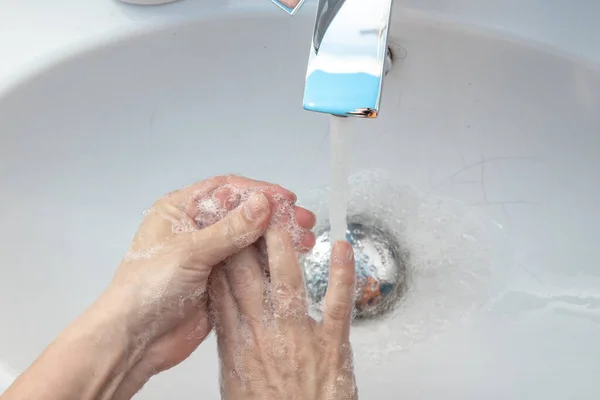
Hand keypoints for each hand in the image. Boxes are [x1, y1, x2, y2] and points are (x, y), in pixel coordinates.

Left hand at [104, 175, 315, 396]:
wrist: (135, 340)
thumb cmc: (147, 289)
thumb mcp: (190, 252)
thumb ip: (230, 229)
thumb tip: (264, 204)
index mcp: (180, 211)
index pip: (226, 190)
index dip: (258, 192)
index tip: (287, 198)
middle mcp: (196, 230)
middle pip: (243, 214)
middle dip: (274, 217)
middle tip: (304, 222)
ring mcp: (209, 257)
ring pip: (250, 240)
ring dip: (277, 239)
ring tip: (306, 241)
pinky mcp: (220, 282)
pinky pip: (250, 267)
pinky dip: (270, 262)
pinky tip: (291, 261)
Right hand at [211, 225, 357, 399]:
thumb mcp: (234, 380)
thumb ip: (231, 344)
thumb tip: (226, 315)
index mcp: (238, 344)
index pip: (222, 289)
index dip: (220, 255)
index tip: (220, 231)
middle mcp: (264, 334)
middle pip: (248, 276)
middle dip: (246, 238)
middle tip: (247, 209)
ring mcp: (299, 336)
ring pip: (288, 280)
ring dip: (286, 245)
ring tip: (284, 216)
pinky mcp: (332, 343)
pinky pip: (338, 302)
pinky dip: (342, 273)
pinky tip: (342, 247)